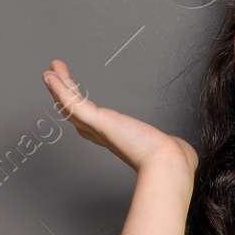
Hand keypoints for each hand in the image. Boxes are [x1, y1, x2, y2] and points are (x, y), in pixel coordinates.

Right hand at [40, 59, 198, 175]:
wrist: (168, 163)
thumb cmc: (170, 160)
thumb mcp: (166, 149)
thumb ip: (169, 147)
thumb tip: (185, 152)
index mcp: (118, 139)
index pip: (91, 124)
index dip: (78, 112)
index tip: (71, 101)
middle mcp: (104, 135)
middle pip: (76, 112)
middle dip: (63, 94)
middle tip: (54, 77)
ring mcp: (99, 128)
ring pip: (71, 106)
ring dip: (58, 87)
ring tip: (49, 72)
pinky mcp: (99, 121)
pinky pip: (74, 103)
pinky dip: (61, 89)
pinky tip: (52, 76)